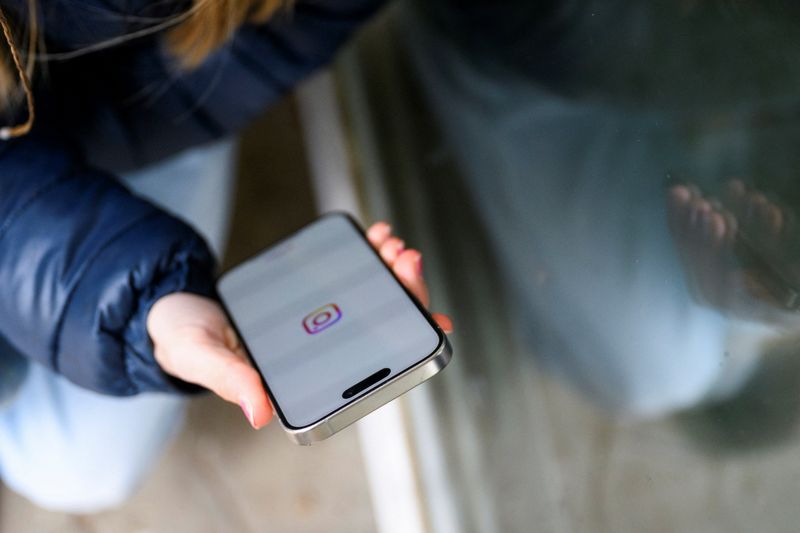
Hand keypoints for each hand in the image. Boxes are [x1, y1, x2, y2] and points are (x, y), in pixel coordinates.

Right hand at [147, 222, 452, 429]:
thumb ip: (230, 380)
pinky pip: (351, 276)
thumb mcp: (203, 358)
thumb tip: (260, 412)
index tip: (433, 318)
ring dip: (392, 271)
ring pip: (374, 298)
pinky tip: (376, 238)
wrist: (170, 309)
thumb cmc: (187, 343)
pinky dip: (368, 256)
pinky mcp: (314, 295)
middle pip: (384, 326)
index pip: (373, 368)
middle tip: (404, 258)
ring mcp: (322, 320)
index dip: (411, 347)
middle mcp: (323, 350)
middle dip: (405, 292)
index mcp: (309, 377)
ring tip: (392, 244)